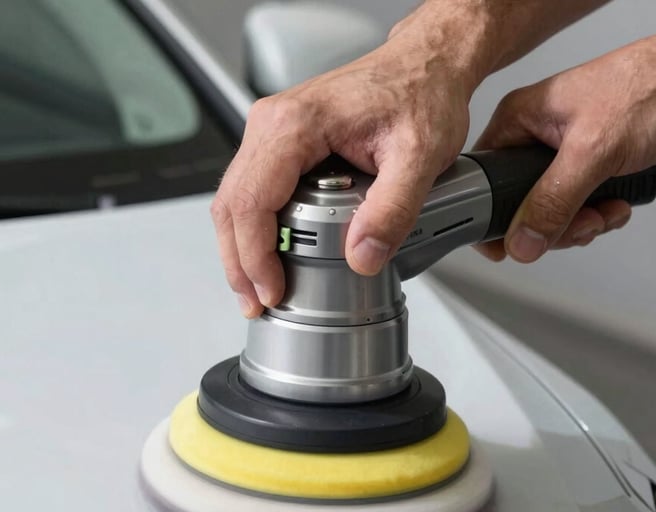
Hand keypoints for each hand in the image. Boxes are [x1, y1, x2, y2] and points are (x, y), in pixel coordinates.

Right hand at [211, 5, 486, 317]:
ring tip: (258, 289)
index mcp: (295, 124)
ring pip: (235, 200)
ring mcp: (271, 132)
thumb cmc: (419, 93)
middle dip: (239, 262)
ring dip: (241, 249)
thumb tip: (361, 256)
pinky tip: (267, 256)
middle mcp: (272, 123)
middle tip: (256, 303)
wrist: (424, 65)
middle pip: (231, 205)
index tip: (272, 291)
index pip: (252, 202)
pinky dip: (253, 230)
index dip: (255, 256)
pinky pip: (252, 191)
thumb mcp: (420, 154)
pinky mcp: (280, 143)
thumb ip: (392, 208)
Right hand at [474, 22, 655, 261]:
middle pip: (518, 204)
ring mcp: (561, 152)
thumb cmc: (650, 87)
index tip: (506, 244)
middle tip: (577, 223)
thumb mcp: (592, 151)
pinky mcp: (588, 163)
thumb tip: (521, 240)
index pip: (483, 180)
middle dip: (553, 223)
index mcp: (517, 120)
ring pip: (550, 210)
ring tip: (604, 211)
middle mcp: (534, 136)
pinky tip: (616, 203)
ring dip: (581, 222)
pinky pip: (577, 204)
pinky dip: (599, 213)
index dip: (492, 216)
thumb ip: (552, 201)